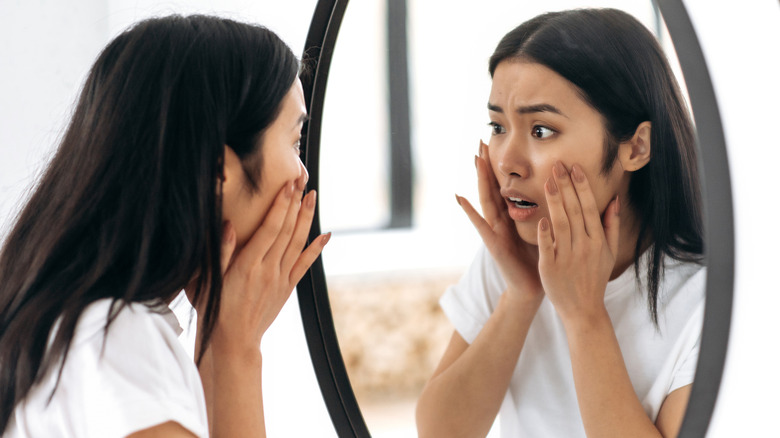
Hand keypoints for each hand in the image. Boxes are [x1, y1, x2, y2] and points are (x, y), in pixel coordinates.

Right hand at [213, 175, 329, 357]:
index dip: (280, 204)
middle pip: (287, 230)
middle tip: (303, 180)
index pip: (270, 228)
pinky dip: (316, 249)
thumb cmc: (214, 310)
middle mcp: (268, 270)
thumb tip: (229, 223)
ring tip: (313, 197)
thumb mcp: (208, 280)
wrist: (233, 343)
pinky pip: (304, 265)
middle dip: (295, 203)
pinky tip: (326, 235)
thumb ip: (220, 251)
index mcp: (247, 265)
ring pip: (298, 243)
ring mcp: (280, 279)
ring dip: (307, 218)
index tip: (288, 184)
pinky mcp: (286, 288)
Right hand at [456, 140, 543, 300]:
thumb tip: (561, 191)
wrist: (532, 287)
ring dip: (480, 179)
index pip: (505, 186)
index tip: (498, 144)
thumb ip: (545, 211)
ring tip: (474, 159)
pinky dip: (469, 211)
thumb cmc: (540, 260)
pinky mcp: (493, 243)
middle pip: (492, 187)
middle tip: (481, 141)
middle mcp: (500, 221)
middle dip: (487, 165)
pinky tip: (460, 197)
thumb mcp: (544, 230)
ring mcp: (494, 231)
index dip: (500, 166)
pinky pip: (480, 224)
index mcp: (512, 217)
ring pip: (486, 199)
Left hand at [537, 161, 619, 323]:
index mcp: (598, 241)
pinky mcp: (551, 268)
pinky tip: (541, 218)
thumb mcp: (609, 253)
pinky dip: (545, 234)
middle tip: (557, 164)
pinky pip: (548, 248)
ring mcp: (567, 257)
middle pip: (574, 211)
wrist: (583, 309)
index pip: (588, 207)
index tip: (574, 167)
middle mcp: (584, 247)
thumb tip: (615, 200)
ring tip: (547, 182)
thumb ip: (611, 225)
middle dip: (566, 186)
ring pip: (561, 225)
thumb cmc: (594, 278)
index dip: (581, 186)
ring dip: (555, 202)